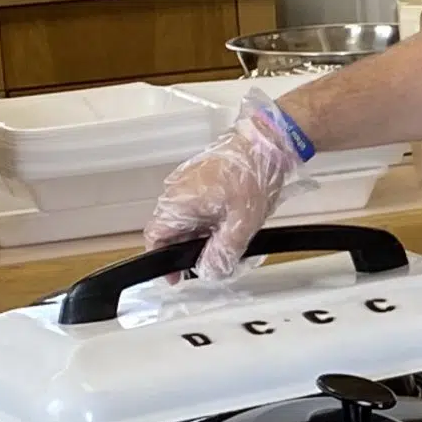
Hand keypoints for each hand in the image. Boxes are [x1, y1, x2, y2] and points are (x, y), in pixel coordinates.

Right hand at [141, 103, 302, 277]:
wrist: (266, 143)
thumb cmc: (251, 176)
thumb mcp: (241, 224)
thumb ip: (223, 251)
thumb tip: (209, 272)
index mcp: (177, 203)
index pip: (156, 238)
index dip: (163, 261)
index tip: (177, 277)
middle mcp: (176, 193)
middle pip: (173, 232)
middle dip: (190, 251)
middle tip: (213, 264)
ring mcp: (188, 185)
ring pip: (188, 222)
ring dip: (203, 237)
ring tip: (228, 246)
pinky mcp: (203, 181)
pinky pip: (199, 208)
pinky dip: (211, 222)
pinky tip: (232, 228)